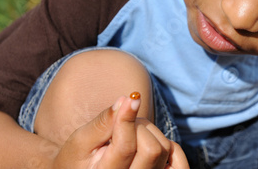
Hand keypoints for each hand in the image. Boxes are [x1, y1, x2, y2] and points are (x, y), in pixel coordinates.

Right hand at [52, 94, 188, 168]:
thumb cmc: (78, 158)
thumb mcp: (80, 141)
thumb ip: (102, 122)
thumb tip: (126, 100)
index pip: (125, 147)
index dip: (128, 118)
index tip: (131, 97)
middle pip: (151, 149)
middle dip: (138, 127)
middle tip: (123, 123)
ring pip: (164, 149)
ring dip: (150, 133)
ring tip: (131, 134)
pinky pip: (178, 159)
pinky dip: (169, 145)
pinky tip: (149, 142)